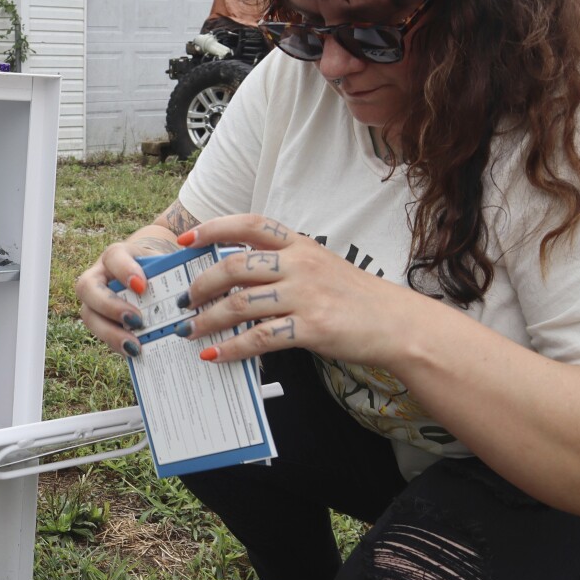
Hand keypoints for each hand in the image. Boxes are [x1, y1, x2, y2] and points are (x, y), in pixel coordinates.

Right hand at [74, 231, 179, 357]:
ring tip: (134, 346)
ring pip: (89, 315)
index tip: (141, 286)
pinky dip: (116, 344)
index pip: (113, 257)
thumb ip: (172, 273)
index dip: (124, 271)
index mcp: (116, 255)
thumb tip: (190, 293)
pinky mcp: (98, 321)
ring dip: (110, 332)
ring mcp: (93, 300)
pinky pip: (100, 335)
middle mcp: (98, 276)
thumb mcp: (163, 264)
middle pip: (87, 287)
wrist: (147, 277)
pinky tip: (135, 352)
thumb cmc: (157, 269)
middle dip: (111, 306)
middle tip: (137, 320)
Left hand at [175, 214, 430, 366]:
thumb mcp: (320, 266)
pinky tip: (216, 355)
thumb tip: (235, 279)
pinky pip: (260, 337)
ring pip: (240, 303)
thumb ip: (282, 265)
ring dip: (208, 319)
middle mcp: (300, 264)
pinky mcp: (310, 327)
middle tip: (184, 300)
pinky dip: (232, 347)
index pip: (250, 224)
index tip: (185, 241)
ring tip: (190, 331)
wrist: (396, 323)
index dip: (213, 228)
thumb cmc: (355, 297)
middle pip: (234, 266)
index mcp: (300, 244)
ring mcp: (305, 295)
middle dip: (200, 284)